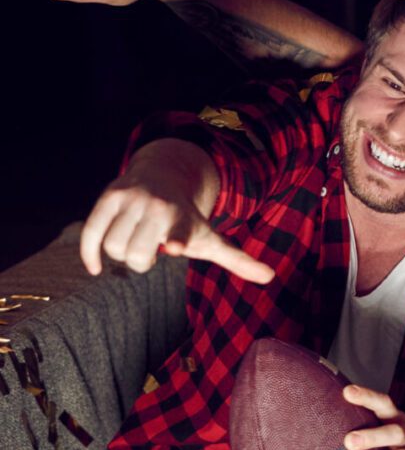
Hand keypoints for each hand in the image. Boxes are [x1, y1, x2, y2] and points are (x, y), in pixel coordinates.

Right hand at [80, 168, 273, 282]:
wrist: (165, 172)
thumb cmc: (188, 217)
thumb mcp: (211, 237)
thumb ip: (237, 260)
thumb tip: (270, 277)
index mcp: (185, 220)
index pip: (180, 232)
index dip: (178, 239)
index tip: (175, 246)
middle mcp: (158, 207)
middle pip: (136, 255)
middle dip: (141, 263)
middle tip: (152, 249)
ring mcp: (131, 200)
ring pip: (113, 247)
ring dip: (122, 253)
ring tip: (137, 240)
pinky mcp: (108, 197)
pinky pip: (90, 233)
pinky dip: (90, 255)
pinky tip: (97, 269)